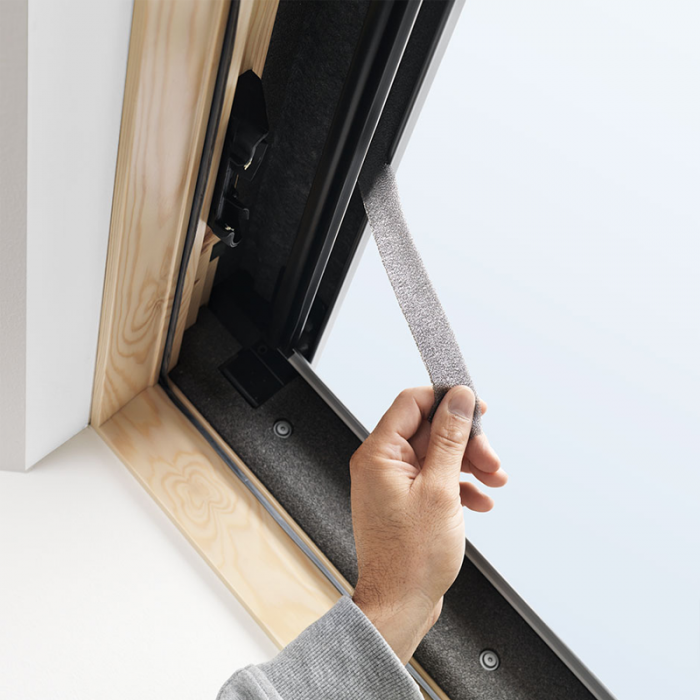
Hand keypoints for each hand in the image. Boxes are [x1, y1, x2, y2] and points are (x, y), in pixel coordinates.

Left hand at [350, 386, 505, 663]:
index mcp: (379, 454)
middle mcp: (382, 464)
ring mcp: (394, 483)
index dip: (446, 400)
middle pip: (431, 430)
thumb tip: (458, 400)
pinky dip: (461, 486)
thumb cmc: (411, 558)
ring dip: (470, 464)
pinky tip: (480, 501)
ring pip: (438, 455)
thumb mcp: (440, 490)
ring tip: (495, 481)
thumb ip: (450, 439)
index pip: (412, 403)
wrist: (400, 605)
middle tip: (491, 459)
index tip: (476, 407)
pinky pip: (437, 479)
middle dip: (466, 442)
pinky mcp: (406, 501)